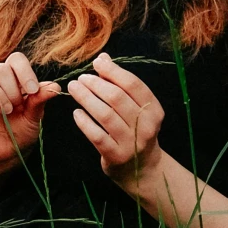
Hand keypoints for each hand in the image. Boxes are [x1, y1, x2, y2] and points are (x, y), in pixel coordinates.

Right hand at [0, 51, 60, 174]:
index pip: (16, 60)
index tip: (32, 91)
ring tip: (4, 110)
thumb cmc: (20, 134)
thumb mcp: (33, 119)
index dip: (25, 72)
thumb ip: (40, 101)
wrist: (4, 157)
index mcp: (13, 80)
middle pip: (0, 68)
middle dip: (11, 89)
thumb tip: (55, 86)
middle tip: (16, 108)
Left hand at [68, 53, 165, 193]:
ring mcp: (132, 143)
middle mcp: (146, 126)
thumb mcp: (135, 108)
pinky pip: (97, 136)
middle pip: (117, 98)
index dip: (113, 71)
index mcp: (153, 109)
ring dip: (86, 98)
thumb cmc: (135, 130)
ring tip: (74, 89)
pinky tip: (76, 113)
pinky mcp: (116, 156)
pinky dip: (84, 122)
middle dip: (96, 84)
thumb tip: (102, 58)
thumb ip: (120, 83)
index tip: (97, 63)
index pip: (133, 84)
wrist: (141, 169)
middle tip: (81, 78)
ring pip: (105, 115)